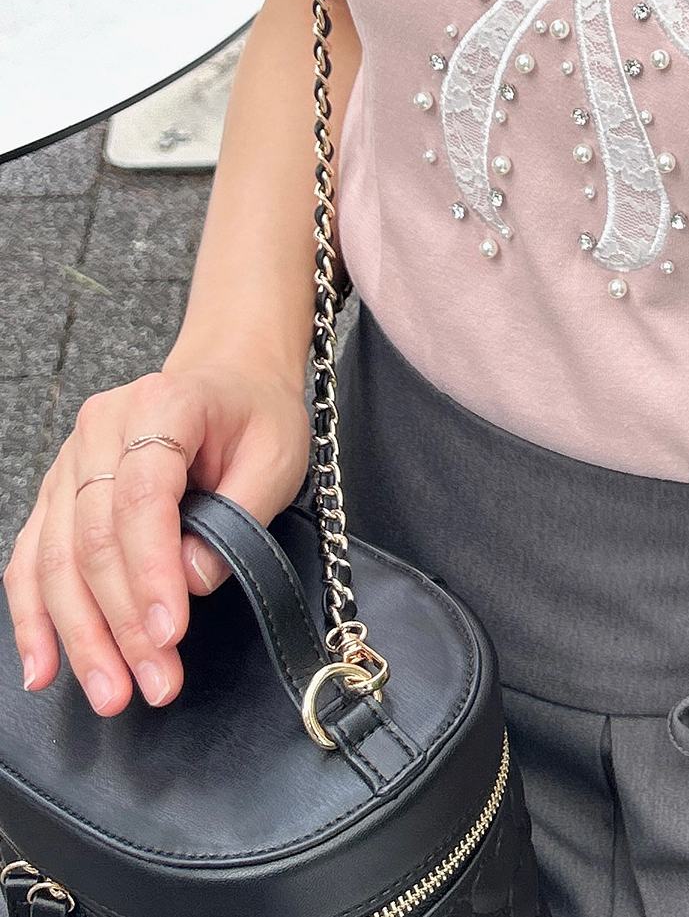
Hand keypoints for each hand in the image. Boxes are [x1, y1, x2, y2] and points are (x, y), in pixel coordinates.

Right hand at [1, 358, 309, 715]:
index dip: (151, 571)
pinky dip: (34, 618)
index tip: (170, 633)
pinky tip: (44, 667)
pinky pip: (30, 561)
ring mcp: (69, 461)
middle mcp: (100, 429)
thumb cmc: (256, 414)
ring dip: (81, 635)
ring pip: (56, 559)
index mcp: (160, 405)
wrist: (230, 377)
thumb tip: (191, 582)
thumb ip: (240, 514)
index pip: (141, 498)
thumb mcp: (277, 455)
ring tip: (112, 692)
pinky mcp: (57, 494)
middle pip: (93, 538)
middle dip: (120, 622)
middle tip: (154, 682)